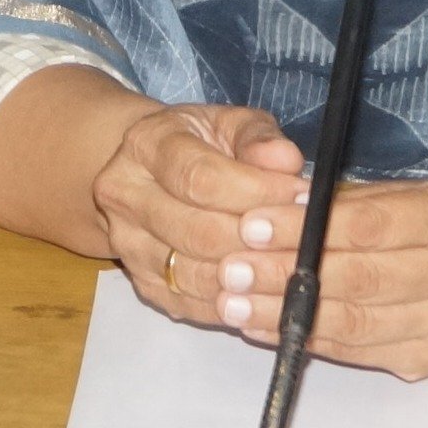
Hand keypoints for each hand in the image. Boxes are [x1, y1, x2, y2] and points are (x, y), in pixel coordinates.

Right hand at [91, 103, 306, 331]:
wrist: (155, 172)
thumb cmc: (203, 142)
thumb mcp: (231, 123)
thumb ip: (259, 138)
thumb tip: (287, 161)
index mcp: (146, 144)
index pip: (200, 177)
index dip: (255, 191)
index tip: (299, 195)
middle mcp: (125, 195)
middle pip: (196, 231)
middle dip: (257, 237)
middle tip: (303, 234)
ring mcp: (127, 244)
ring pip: (192, 274)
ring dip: (248, 274)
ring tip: (289, 262)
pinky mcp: (141, 283)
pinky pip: (190, 304)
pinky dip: (231, 302)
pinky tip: (265, 289)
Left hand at [209, 176, 427, 379]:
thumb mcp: (409, 191)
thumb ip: (351, 200)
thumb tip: (282, 203)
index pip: (374, 223)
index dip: (310, 226)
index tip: (255, 220)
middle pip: (361, 279)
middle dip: (286, 274)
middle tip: (231, 266)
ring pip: (355, 323)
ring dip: (285, 314)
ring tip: (234, 301)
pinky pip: (357, 353)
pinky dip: (306, 338)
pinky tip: (266, 326)